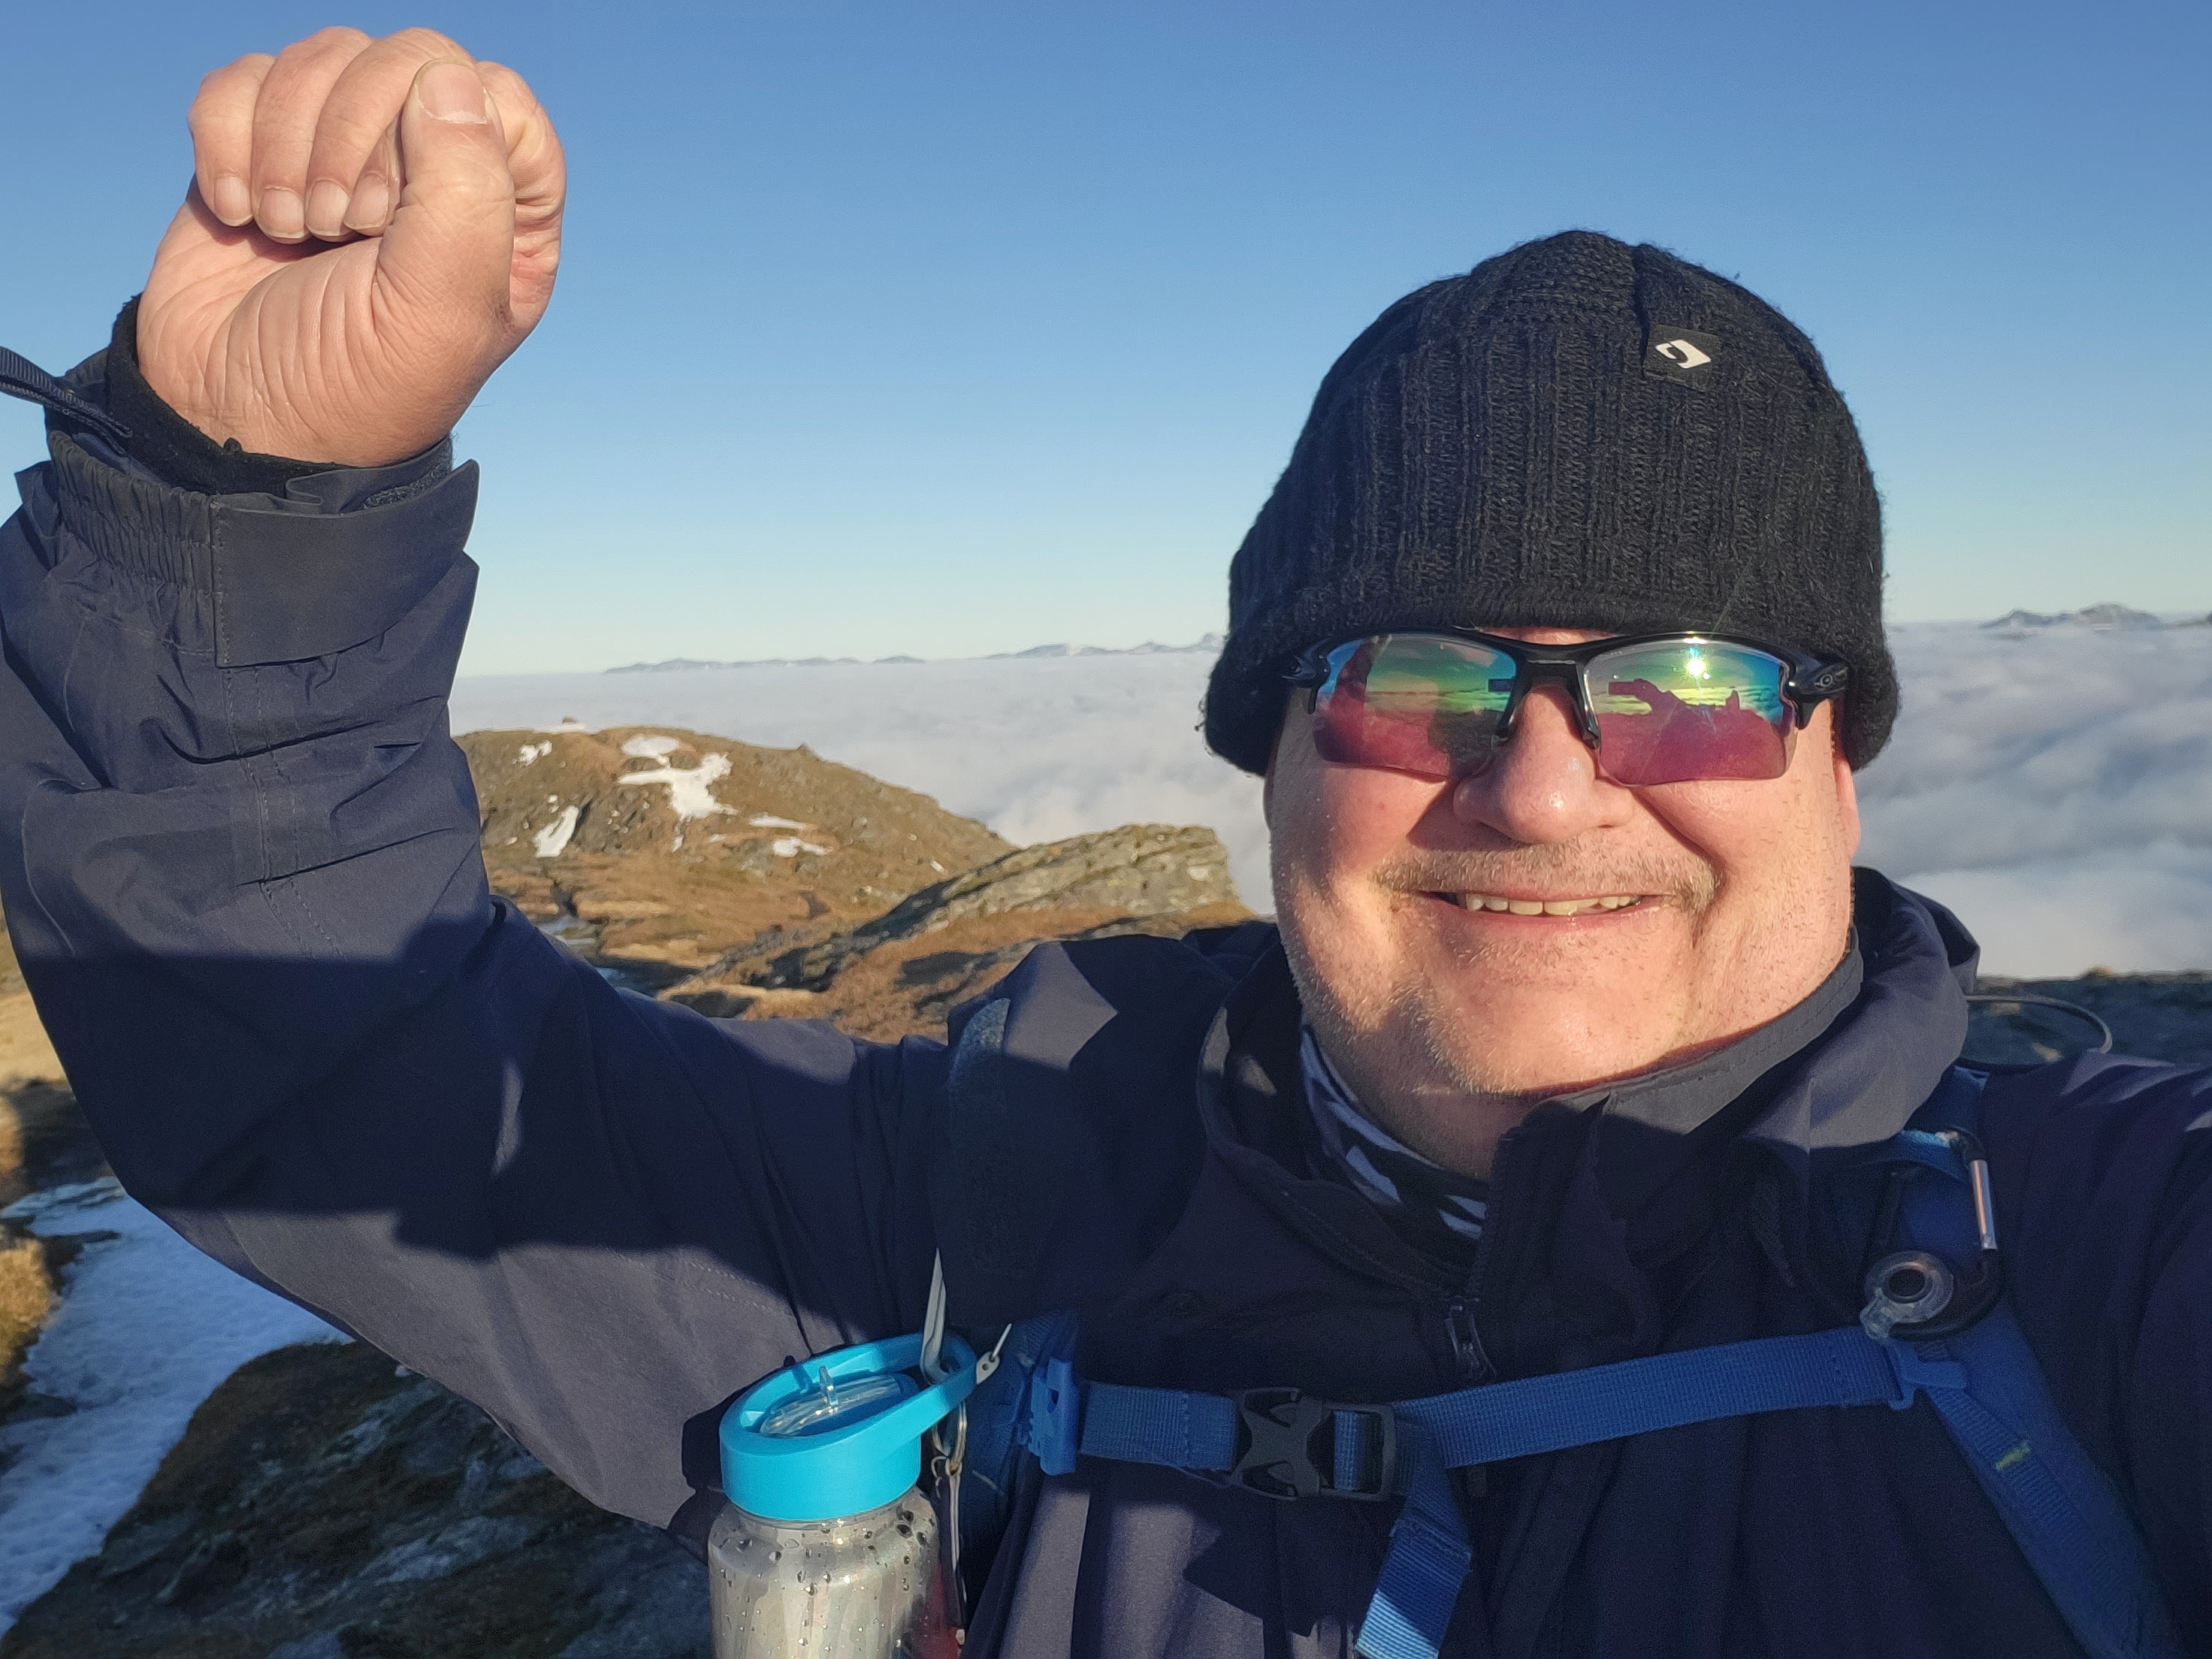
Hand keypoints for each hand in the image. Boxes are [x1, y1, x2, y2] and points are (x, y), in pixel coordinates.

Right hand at [137, 28, 564, 466]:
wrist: (237, 419)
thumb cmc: (358, 382)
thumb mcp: (441, 309)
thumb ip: (467, 191)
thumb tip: (447, 77)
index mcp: (506, 215)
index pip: (497, 96)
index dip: (438, 131)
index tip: (395, 214)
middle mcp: (435, 173)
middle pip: (407, 60)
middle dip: (353, 136)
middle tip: (338, 227)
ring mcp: (346, 152)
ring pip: (324, 57)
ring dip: (288, 143)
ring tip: (290, 228)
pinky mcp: (262, 148)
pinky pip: (244, 78)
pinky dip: (228, 139)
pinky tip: (239, 212)